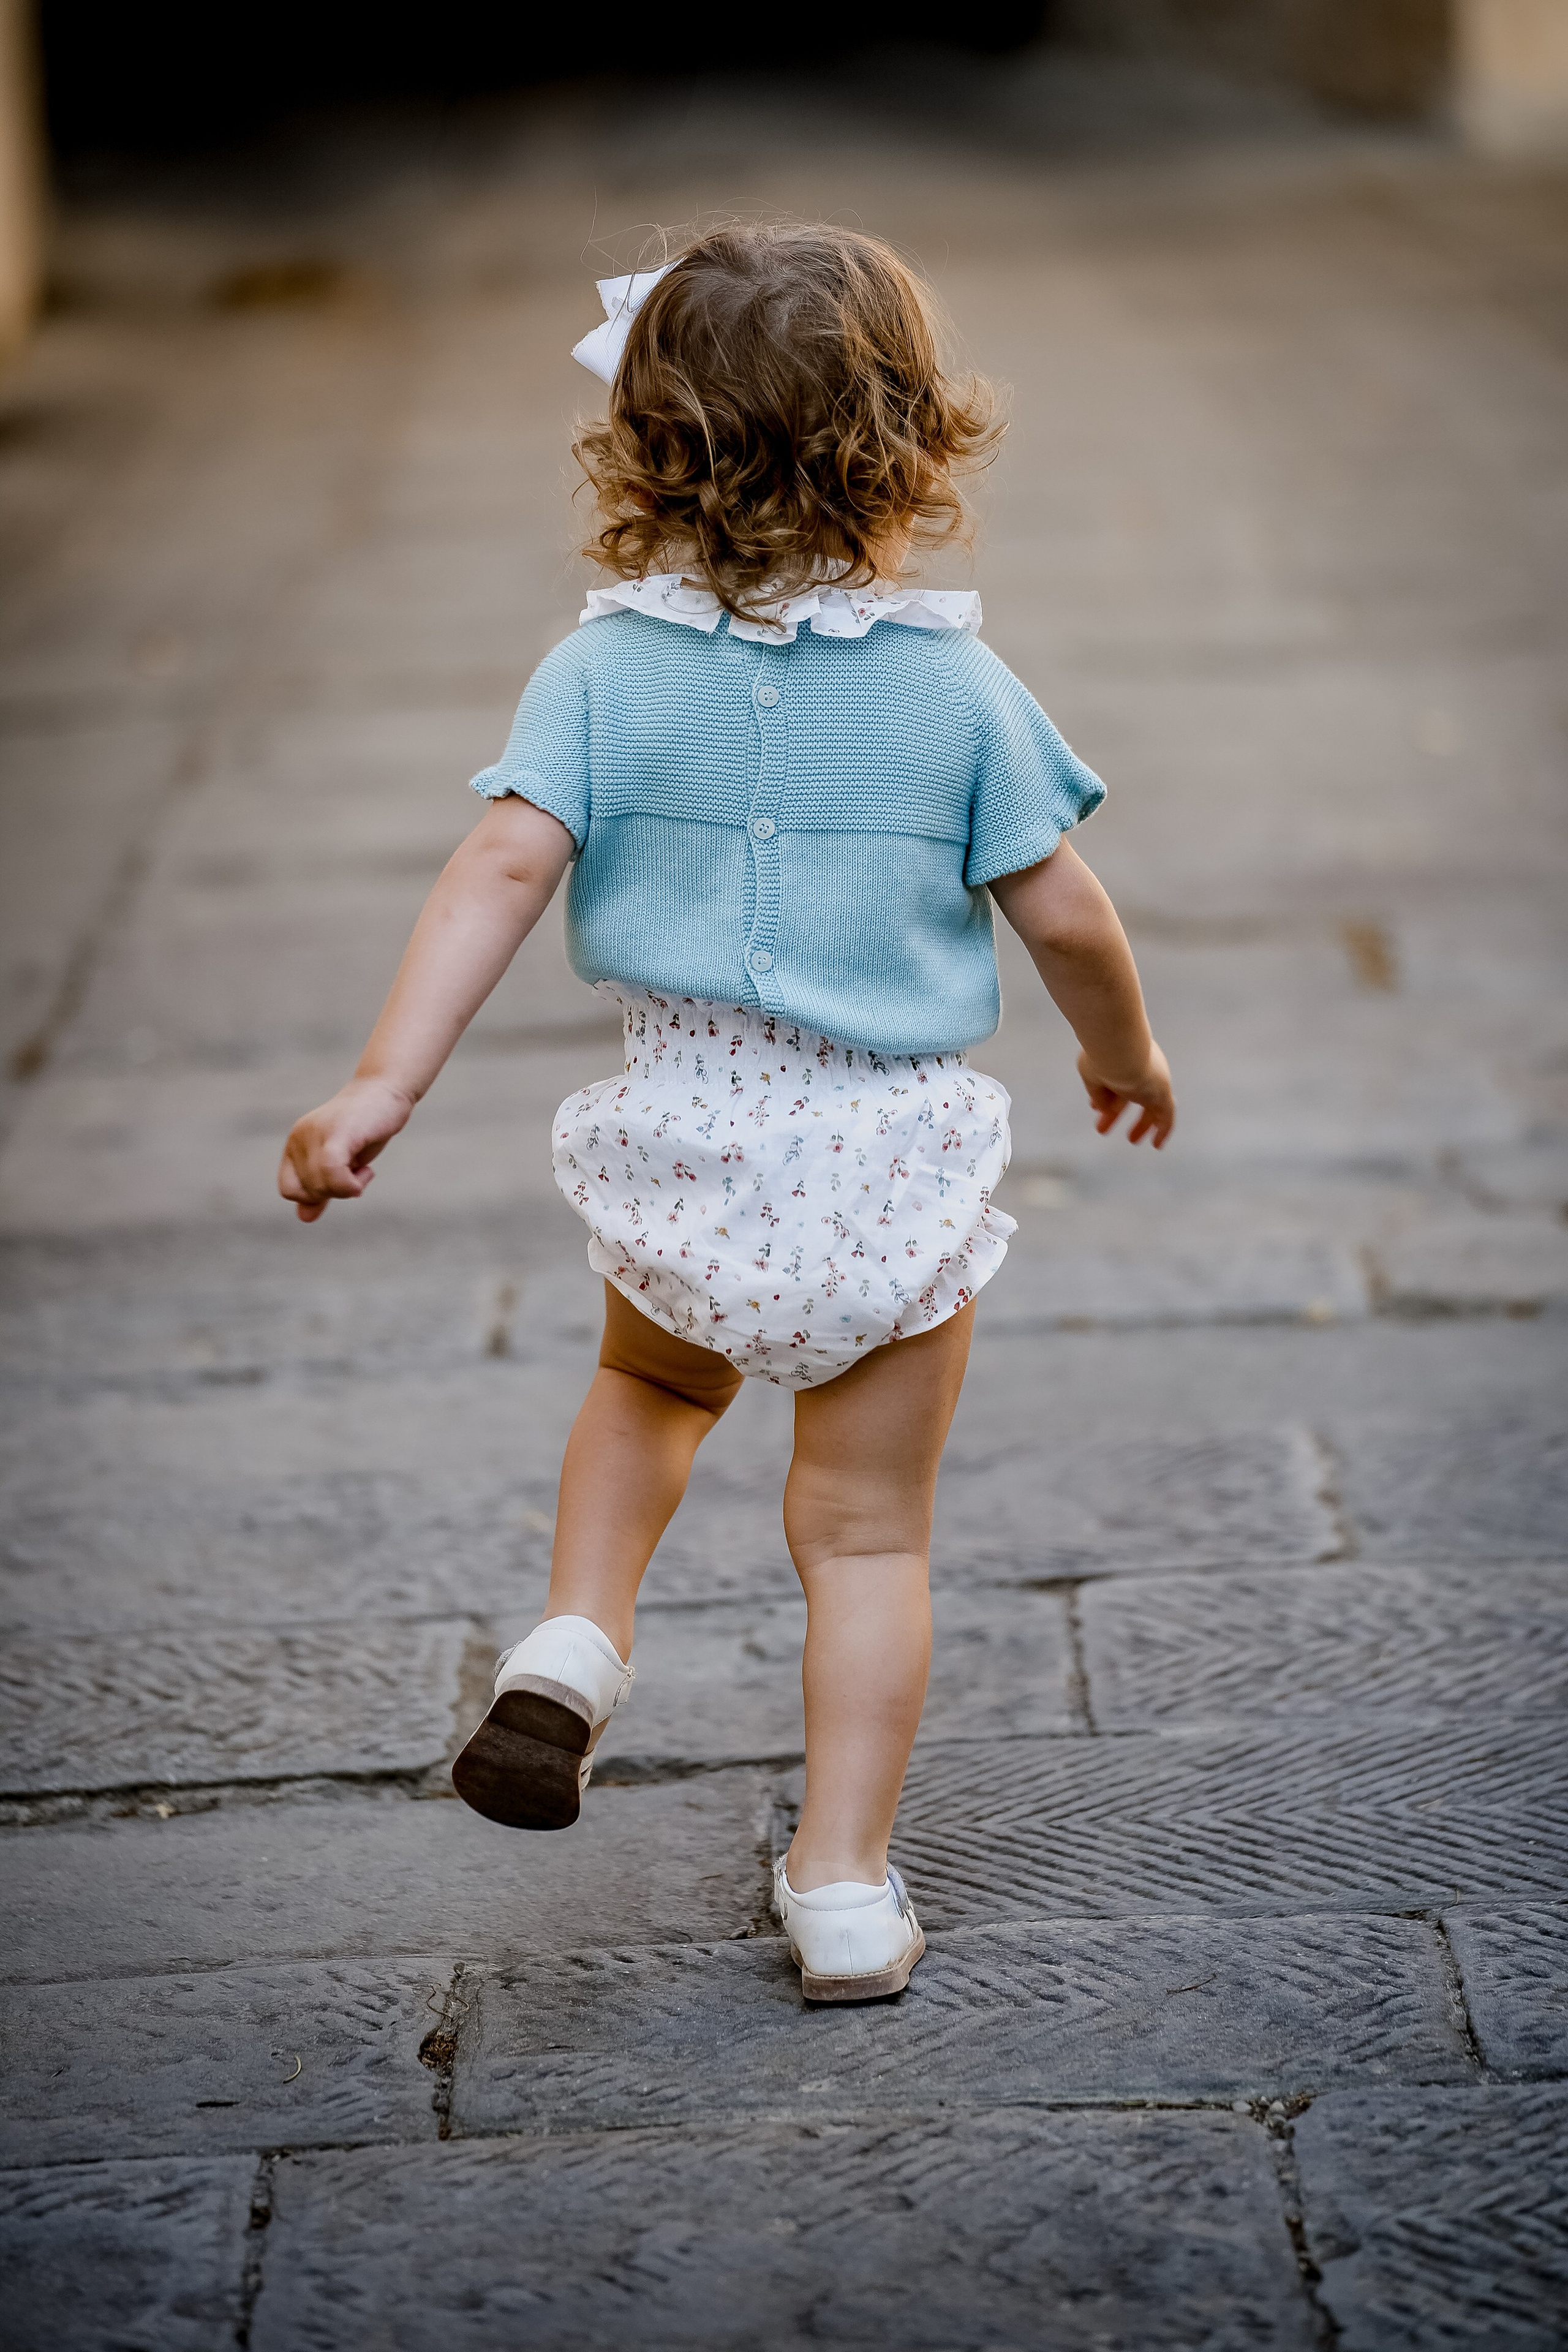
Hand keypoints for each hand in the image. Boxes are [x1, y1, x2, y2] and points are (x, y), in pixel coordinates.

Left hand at [278, 1077, 414, 1222]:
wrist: (386, 1090)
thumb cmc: (366, 1126)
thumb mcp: (342, 1162)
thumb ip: (323, 1187)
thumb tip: (304, 1217)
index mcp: (295, 1145)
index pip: (288, 1189)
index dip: (314, 1196)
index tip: (340, 1182)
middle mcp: (299, 1138)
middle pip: (307, 1191)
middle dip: (336, 1192)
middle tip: (358, 1173)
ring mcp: (316, 1134)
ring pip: (320, 1186)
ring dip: (348, 1188)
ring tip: (364, 1169)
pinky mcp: (337, 1133)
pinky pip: (332, 1174)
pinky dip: (350, 1185)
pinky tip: (366, 1173)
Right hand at [1078, 1042, 1174, 1147]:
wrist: (1117, 1049)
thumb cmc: (1101, 1055)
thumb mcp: (1092, 1075)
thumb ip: (1098, 1093)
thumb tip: (1102, 1107)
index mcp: (1125, 1057)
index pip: (1116, 1080)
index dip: (1105, 1097)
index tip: (1096, 1109)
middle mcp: (1142, 1066)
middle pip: (1132, 1093)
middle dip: (1117, 1110)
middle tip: (1106, 1124)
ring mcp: (1154, 1079)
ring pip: (1150, 1105)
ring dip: (1140, 1123)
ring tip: (1132, 1139)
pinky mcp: (1163, 1093)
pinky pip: (1167, 1115)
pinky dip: (1162, 1129)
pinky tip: (1157, 1143)